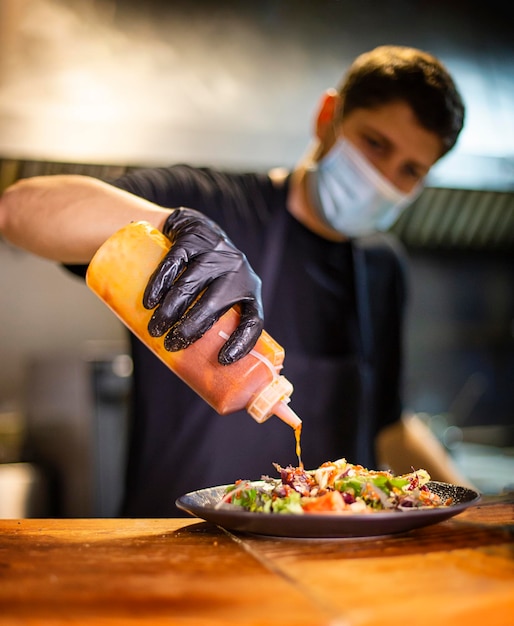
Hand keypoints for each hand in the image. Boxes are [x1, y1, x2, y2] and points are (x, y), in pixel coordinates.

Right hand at [143, 208, 263, 364]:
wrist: (192, 227)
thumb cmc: (207, 276)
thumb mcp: (221, 295)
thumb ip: (214, 323)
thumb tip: (196, 371)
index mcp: (250, 290)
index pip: (253, 320)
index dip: (242, 342)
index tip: (222, 361)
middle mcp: (237, 270)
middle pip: (215, 304)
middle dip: (190, 328)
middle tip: (171, 345)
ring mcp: (215, 251)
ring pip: (191, 285)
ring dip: (170, 310)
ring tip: (155, 329)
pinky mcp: (193, 237)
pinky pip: (175, 263)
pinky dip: (159, 285)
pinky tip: (149, 302)